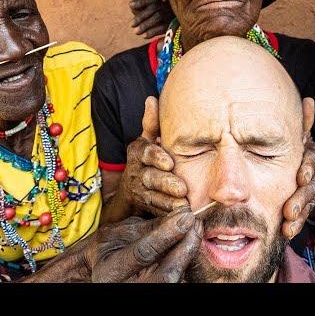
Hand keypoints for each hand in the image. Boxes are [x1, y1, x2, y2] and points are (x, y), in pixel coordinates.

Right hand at [88, 207, 202, 282]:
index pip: (144, 254)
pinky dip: (184, 262)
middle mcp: (126, 288)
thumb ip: (148, 227)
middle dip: (185, 249)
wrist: (96, 272)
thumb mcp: (119, 233)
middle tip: (196, 224)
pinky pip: (174, 280)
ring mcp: (142, 293)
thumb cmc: (106, 248)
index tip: (186, 216)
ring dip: (188, 254)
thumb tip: (180, 215)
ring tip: (196, 231)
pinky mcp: (155, 291)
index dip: (167, 235)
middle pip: (166, 275)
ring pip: (173, 279)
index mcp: (110, 271)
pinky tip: (190, 244)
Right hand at [120, 96, 188, 215]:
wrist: (131, 191)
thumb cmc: (148, 160)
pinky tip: (180, 216)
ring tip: (183, 205)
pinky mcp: (144, 207)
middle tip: (182, 189)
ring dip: (168, 201)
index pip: (146, 153)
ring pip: (152, 197)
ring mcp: (138, 191)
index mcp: (139, 152)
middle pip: (150, 177)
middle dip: (166, 183)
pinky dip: (166, 214)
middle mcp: (136, 171)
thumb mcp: (148, 140)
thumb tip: (151, 99)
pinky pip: (155, 211)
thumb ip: (151, 123)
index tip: (169, 163)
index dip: (157, 158)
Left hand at [129, 0, 173, 38]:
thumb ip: (139, 8)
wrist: (172, 24)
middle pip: (153, 8)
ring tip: (136, 32)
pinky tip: (144, 36)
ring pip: (157, 17)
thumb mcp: (147, 10)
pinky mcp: (172, 25)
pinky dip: (152, 32)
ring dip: (145, 25)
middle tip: (131, 25)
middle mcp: (166, 6)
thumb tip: (132, 7)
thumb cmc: (155, 15)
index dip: (141, 1)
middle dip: (141, 16)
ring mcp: (170, 15)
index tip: (130, 5)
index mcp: (159, 0)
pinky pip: (162, 28)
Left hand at [281, 98, 314, 238]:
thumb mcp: (298, 138)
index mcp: (312, 156)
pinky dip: (297, 224)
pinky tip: (288, 231)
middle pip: (311, 187)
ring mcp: (314, 191)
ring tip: (287, 225)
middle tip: (288, 209)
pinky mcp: (309, 206)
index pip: (313, 162)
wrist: (302, 172)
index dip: (307, 169)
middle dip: (300, 198)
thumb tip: (308, 101)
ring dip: (298, 216)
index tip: (300, 177)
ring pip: (307, 204)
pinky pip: (305, 216)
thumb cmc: (296, 152)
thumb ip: (303, 123)